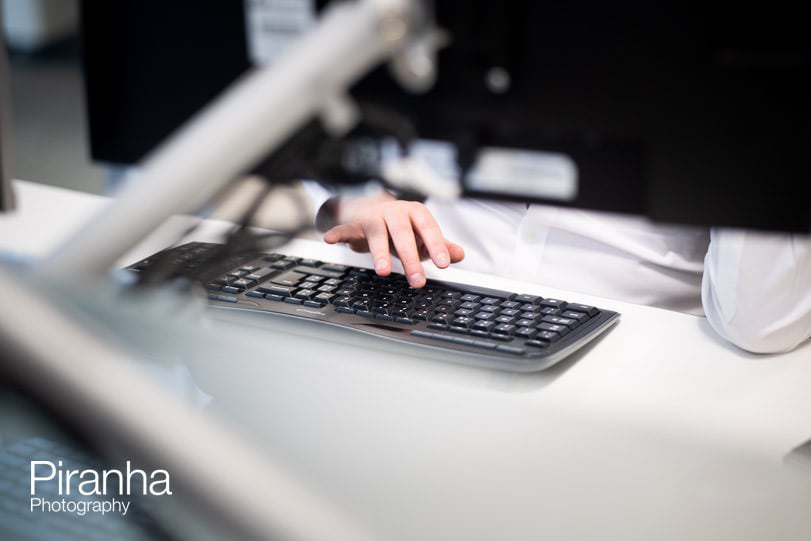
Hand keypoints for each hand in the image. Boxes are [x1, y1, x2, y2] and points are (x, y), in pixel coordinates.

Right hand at [323, 193, 464, 286]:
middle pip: (403, 234)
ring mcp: (373, 217)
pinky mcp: (354, 223)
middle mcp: (395, 212)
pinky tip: (329, 240)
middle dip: (410, 258)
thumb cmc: (400, 226)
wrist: (369, 207)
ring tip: (384, 271)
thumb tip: (459, 254)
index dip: (437, 245)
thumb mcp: (421, 235)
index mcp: (416, 214)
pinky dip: (337, 233)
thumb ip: (440, 245)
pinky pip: (345, 228)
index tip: (444, 264)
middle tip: (417, 281)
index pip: (428, 229)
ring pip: (377, 234)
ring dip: (379, 253)